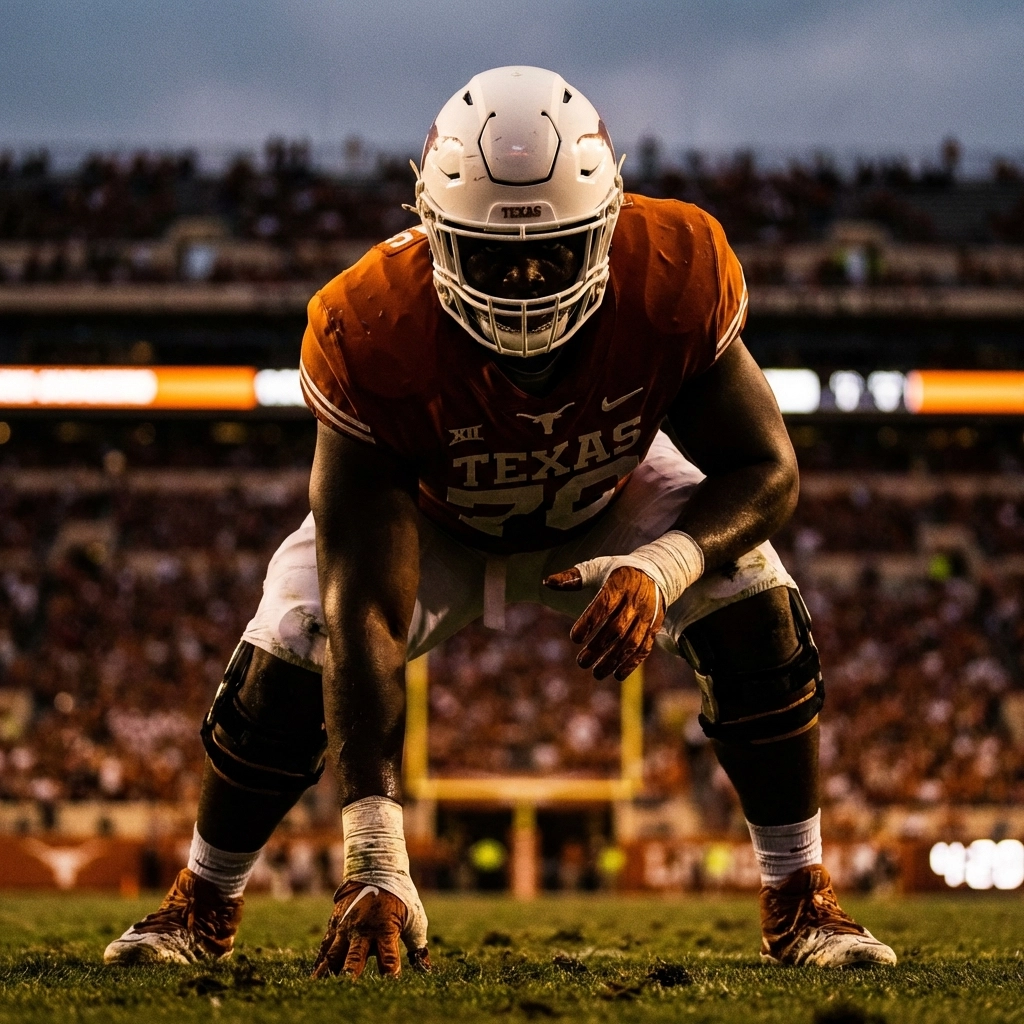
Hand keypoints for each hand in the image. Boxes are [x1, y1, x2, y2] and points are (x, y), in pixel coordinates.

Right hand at [312, 879, 430, 978]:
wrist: (375, 869)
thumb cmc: (399, 897)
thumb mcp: (414, 918)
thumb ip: (417, 944)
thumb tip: (425, 970)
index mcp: (385, 929)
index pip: (389, 960)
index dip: (389, 976)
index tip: (388, 989)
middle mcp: (363, 930)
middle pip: (354, 959)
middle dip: (350, 976)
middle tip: (343, 994)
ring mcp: (346, 927)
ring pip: (334, 954)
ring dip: (327, 973)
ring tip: (319, 989)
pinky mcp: (335, 923)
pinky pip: (326, 945)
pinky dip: (321, 961)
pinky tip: (316, 976)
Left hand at [544, 564, 663, 679]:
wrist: (656, 571)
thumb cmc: (618, 571)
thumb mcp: (596, 568)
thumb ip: (572, 577)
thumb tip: (547, 582)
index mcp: (619, 585)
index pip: (604, 605)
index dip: (589, 622)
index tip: (574, 638)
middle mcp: (635, 601)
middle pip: (616, 628)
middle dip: (598, 647)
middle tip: (581, 662)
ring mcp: (647, 616)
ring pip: (631, 642)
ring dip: (614, 660)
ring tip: (596, 673)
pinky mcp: (654, 627)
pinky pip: (645, 647)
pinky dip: (632, 663)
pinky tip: (617, 675)